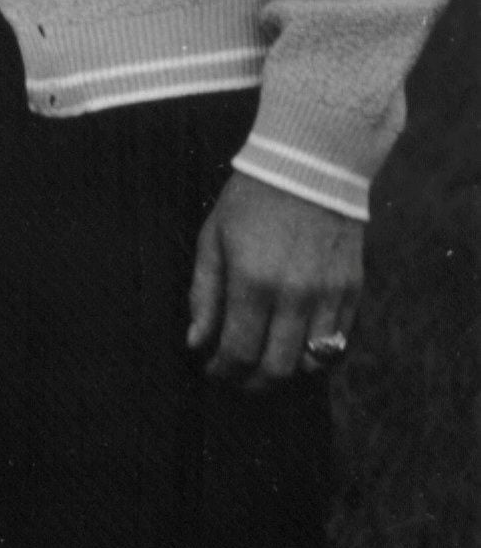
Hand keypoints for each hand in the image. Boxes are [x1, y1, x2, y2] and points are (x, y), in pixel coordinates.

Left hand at [187, 169, 363, 386]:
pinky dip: (315, 354)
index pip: (238, 351)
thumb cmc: (250, 200)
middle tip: (235, 376)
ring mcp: (328, 296)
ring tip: (264, 360)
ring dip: (284, 371)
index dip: (222, 371)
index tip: (211, 369)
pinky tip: (294, 342)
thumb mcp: (213, 237)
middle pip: (276, 369)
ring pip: (310, 364)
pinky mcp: (352, 292)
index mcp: (252, 281)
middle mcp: (294, 296)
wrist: (308, 165)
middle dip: (250, 381)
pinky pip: (337, 344)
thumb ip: (203, 293)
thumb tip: (195, 341)